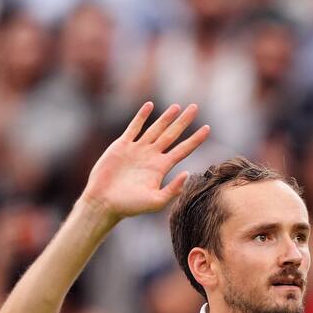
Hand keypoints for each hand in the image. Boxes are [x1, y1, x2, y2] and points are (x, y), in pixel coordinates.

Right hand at [80, 102, 209, 223]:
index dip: (195, 139)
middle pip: (172, 134)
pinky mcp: (122, 146)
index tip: (208, 128)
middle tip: (195, 107)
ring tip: (177, 106)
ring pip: (155, 128)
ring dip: (166, 117)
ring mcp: (137, 149)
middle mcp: (152, 156)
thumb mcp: (156, 201)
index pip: (183, 149)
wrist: (104, 202)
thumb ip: (173, 190)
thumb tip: (188, 174)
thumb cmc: (129, 206)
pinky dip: (141, 117)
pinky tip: (149, 106)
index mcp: (161, 168)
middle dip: (183, 121)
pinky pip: (134, 128)